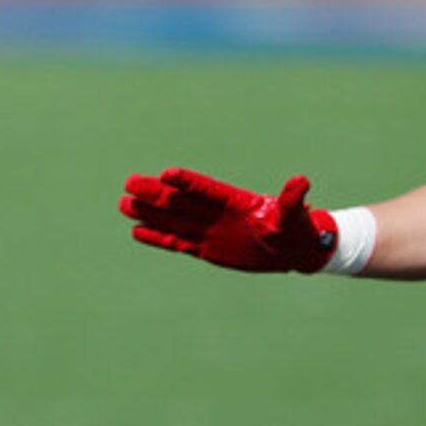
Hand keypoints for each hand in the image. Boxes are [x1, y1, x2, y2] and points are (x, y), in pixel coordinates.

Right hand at [120, 167, 340, 273]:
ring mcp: (209, 231)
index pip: (206, 190)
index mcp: (235, 202)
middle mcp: (216, 214)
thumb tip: (301, 181)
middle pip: (180, 202)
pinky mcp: (206, 249)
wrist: (293, 251)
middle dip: (155, 193)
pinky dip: (157, 237)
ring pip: (173, 220)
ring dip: (149, 213)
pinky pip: (177, 242)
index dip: (187, 183)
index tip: (167, 174)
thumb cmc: (297, 231)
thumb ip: (292, 200)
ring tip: (124, 204)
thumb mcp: (294, 217)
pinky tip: (137, 230)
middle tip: (130, 182)